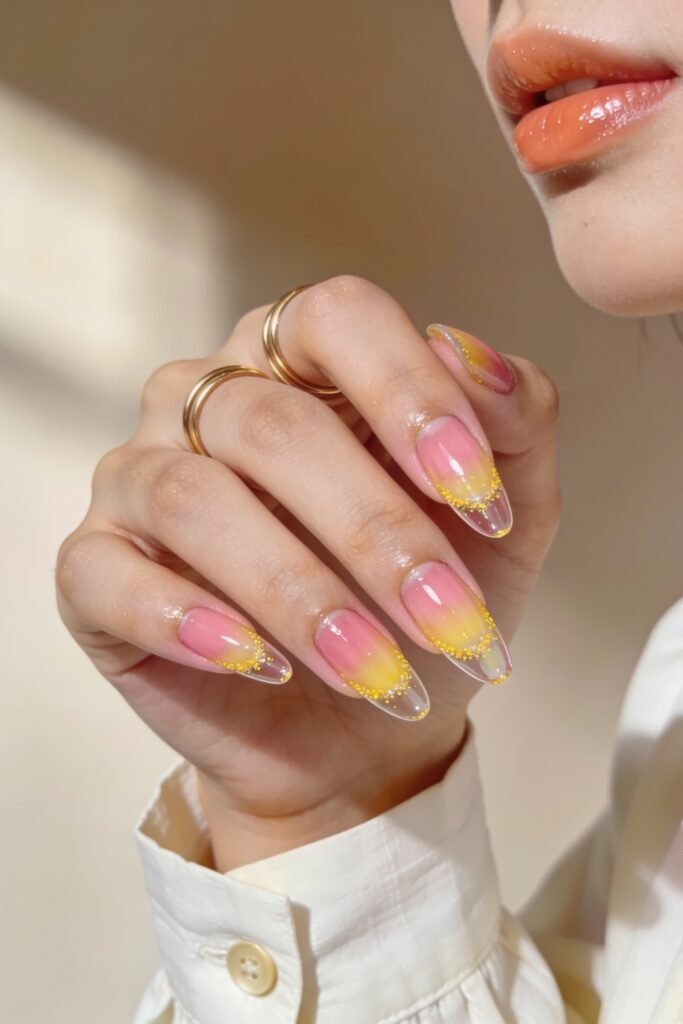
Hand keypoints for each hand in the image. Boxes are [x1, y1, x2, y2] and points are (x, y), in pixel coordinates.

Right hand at [56, 276, 559, 869]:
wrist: (365, 731)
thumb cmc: (421, 608)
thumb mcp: (502, 521)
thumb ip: (515, 427)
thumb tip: (479, 359)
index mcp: (300, 361)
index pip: (339, 317)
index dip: (412, 394)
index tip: (479, 496)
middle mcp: (207, 401)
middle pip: (274, 423)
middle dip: (376, 532)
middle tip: (448, 619)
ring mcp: (140, 479)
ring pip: (194, 498)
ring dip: (300, 595)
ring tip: (374, 670)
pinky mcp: (95, 568)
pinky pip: (107, 572)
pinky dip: (190, 622)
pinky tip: (261, 666)